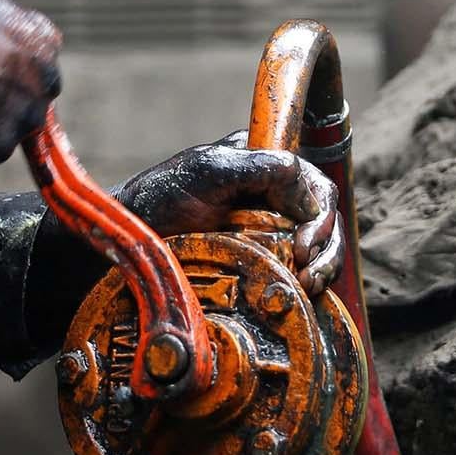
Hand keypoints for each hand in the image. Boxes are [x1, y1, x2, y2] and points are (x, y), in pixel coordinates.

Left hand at [113, 137, 343, 295]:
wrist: (129, 242)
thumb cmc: (159, 199)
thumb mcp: (206, 172)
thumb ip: (256, 166)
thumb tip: (301, 178)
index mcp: (262, 164)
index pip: (313, 183)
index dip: (319, 213)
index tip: (303, 243)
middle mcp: (270, 194)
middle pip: (323, 216)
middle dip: (326, 243)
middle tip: (310, 270)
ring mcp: (267, 229)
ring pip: (318, 244)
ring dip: (324, 264)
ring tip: (311, 284)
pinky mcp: (262, 259)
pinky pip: (299, 268)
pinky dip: (310, 280)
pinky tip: (304, 290)